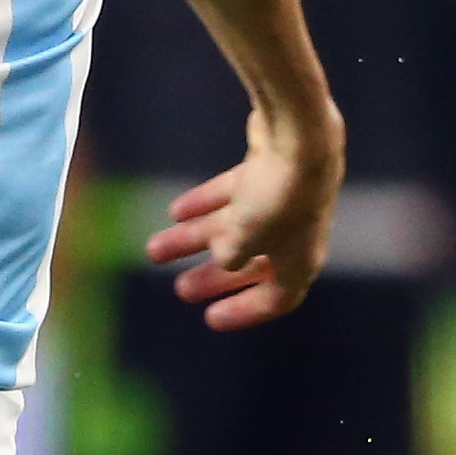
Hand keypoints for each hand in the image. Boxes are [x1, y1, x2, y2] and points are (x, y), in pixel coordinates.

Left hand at [148, 109, 338, 331]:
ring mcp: (283, 198)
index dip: (244, 311)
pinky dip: (205, 203)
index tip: (211, 318)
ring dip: (194, 239)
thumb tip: (223, 257)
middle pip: (250, 264)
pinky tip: (176, 211)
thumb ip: (229, 257)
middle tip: (181, 290)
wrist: (299, 136)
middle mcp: (296, 233)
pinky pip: (233, 193)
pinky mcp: (270, 167)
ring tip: (155, 250)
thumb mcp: (242, 242)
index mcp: (300, 261)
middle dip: (213, 277)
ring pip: (234, 226)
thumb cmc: (274, 200)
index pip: (277, 299)